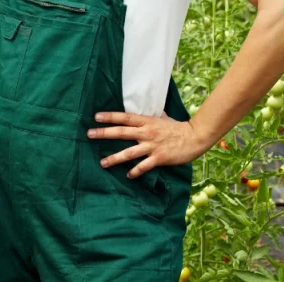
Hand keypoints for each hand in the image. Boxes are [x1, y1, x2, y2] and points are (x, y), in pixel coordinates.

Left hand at [88, 111, 208, 178]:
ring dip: (114, 158)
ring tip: (102, 162)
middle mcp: (147, 132)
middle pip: (121, 132)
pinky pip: (144, 166)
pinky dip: (135, 171)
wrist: (194, 137)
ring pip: (129, 152)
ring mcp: (152, 146)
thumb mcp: (163, 117)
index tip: (96, 117)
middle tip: (89, 134)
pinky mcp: (159, 158)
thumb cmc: (178, 127)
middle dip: (104, 133)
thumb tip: (147, 108)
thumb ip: (152, 115)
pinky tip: (128, 175)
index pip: (124, 117)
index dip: (110, 116)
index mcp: (147, 121)